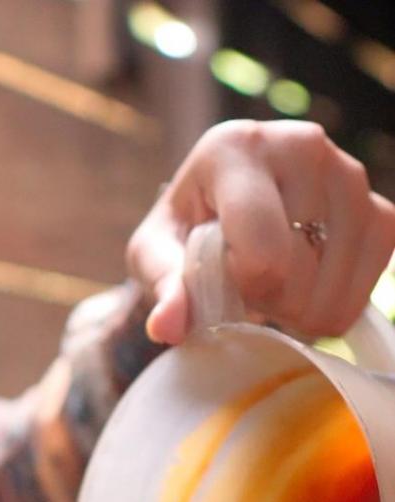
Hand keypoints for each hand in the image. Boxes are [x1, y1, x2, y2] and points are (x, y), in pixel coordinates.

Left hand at [127, 119, 394, 343]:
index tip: (222, 275)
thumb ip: (163, 287)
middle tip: (243, 281)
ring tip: (271, 282)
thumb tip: (166, 328)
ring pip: (333, 286)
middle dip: (265, 297)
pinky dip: (332, 307)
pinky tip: (303, 289)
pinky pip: (365, 287)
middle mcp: (303, 146)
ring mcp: (350, 175)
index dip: (241, 286)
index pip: (262, 251)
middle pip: (296, 272)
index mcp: (236, 149)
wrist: (226, 208)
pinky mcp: (381, 210)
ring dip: (297, 308)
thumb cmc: (186, 228)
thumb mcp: (156, 253)